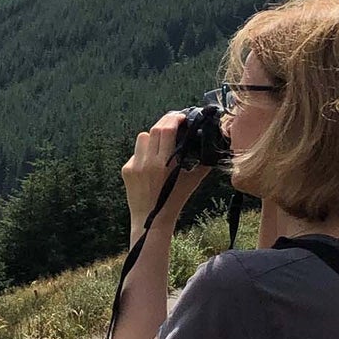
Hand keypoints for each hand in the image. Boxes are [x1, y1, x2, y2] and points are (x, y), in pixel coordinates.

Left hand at [121, 110, 210, 231]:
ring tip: (162, 143)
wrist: (151, 221)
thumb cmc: (175, 201)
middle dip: (165, 122)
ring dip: (153, 136)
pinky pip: (136, 152)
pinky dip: (145, 151)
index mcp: (163, 164)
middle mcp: (146, 162)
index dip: (174, 119)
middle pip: (154, 130)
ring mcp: (134, 166)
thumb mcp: (192, 182)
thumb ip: (203, 164)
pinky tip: (153, 160)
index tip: (181, 117)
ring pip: (142, 137)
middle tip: (174, 122)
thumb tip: (212, 147)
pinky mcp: (126, 170)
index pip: (166, 130)